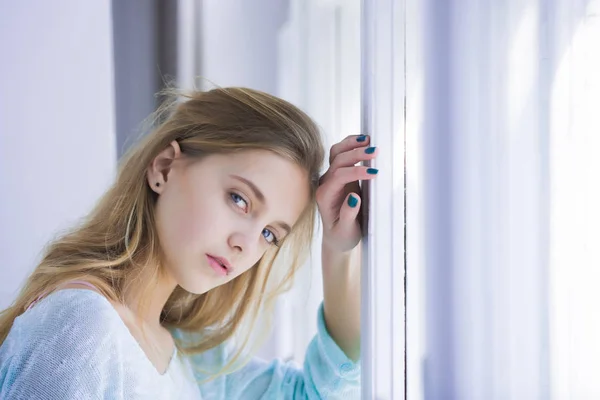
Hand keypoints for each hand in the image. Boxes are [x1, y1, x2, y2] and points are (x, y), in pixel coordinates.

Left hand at [316, 135, 378, 252]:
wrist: (337, 237)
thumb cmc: (342, 235)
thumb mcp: (345, 231)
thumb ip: (348, 215)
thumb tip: (354, 197)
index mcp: (325, 197)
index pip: (338, 177)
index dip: (356, 172)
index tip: (374, 173)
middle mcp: (325, 184)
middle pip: (337, 161)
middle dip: (355, 154)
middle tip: (375, 152)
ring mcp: (331, 177)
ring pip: (336, 153)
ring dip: (351, 144)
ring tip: (369, 140)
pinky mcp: (339, 174)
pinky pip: (341, 154)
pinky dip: (352, 145)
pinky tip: (365, 142)